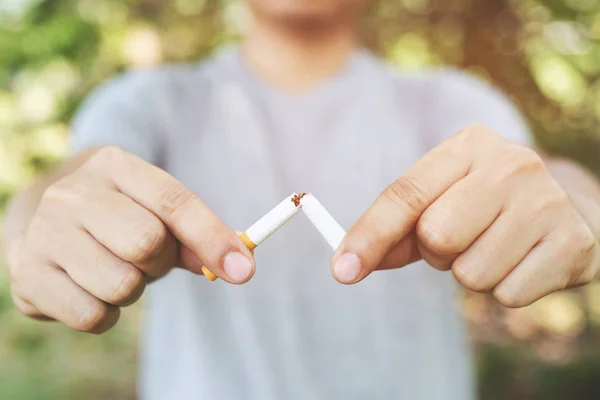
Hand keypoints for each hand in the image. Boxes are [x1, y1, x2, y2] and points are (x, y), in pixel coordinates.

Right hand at [7, 147, 254, 332]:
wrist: (47, 225)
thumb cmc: (118, 220)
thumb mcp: (157, 214)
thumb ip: (197, 237)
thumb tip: (237, 265)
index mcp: (115, 166)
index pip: (175, 202)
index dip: (213, 238)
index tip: (243, 270)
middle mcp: (74, 193)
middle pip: (147, 243)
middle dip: (160, 263)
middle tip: (147, 258)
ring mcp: (45, 232)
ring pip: (122, 285)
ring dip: (133, 290)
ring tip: (115, 270)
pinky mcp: (28, 275)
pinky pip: (92, 316)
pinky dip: (106, 315)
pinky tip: (91, 291)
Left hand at [333, 125, 599, 307]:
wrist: (567, 204)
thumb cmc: (485, 204)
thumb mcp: (439, 201)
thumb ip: (394, 230)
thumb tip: (347, 265)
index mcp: (468, 145)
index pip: (405, 195)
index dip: (369, 236)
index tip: (342, 271)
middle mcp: (511, 164)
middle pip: (435, 237)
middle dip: (439, 252)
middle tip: (465, 237)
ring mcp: (547, 201)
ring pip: (470, 274)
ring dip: (474, 273)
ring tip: (498, 246)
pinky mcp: (574, 242)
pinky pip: (508, 295)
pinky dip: (508, 288)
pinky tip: (526, 260)